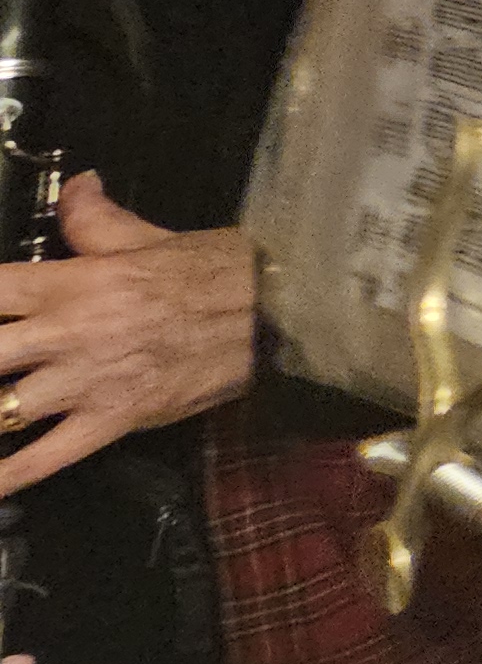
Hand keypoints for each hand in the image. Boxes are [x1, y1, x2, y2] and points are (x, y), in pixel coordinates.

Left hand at [0, 180, 257, 498]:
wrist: (272, 315)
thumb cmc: (219, 275)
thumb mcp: (151, 237)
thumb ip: (95, 219)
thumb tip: (75, 187)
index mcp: (75, 282)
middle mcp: (70, 333)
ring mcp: (86, 381)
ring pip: (2, 409)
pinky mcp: (111, 419)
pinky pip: (46, 458)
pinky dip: (9, 476)